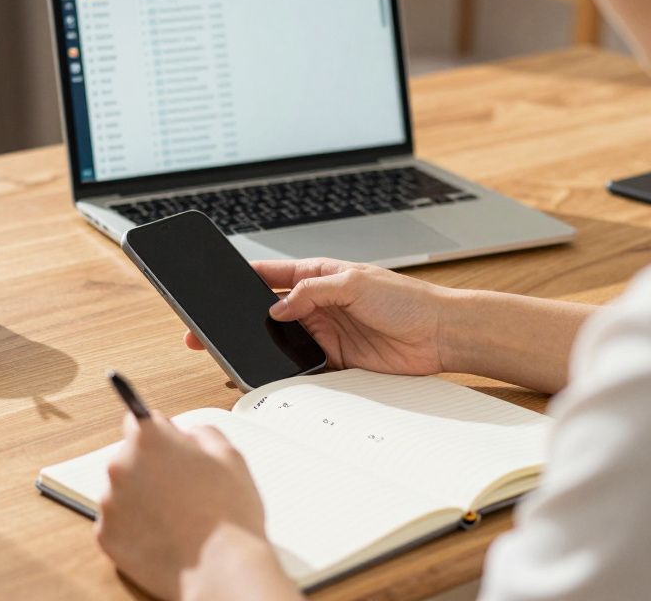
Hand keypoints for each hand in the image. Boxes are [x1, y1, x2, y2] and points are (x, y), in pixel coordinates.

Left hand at [96, 413, 293, 600]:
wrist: (222, 569)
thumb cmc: (229, 515)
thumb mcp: (229, 455)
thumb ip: (201, 432)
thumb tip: (186, 435)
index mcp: (148, 439)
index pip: (136, 419)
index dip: (158, 434)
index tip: (166, 446)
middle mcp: (120, 467)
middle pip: (129, 458)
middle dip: (151, 469)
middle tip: (182, 490)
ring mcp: (109, 504)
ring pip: (123, 492)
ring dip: (141, 499)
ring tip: (175, 517)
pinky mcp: (106, 536)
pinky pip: (118, 524)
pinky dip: (135, 528)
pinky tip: (162, 535)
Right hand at [185, 258, 452, 375]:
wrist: (440, 334)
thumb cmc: (406, 299)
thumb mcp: (354, 283)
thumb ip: (311, 293)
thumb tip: (277, 308)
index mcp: (319, 276)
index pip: (271, 275)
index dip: (242, 280)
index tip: (215, 285)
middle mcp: (318, 305)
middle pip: (269, 312)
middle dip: (241, 319)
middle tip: (210, 331)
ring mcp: (325, 333)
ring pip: (281, 341)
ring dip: (262, 347)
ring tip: (233, 354)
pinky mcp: (336, 360)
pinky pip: (302, 367)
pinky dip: (285, 371)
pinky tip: (269, 374)